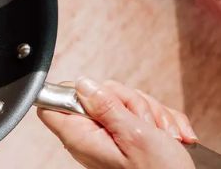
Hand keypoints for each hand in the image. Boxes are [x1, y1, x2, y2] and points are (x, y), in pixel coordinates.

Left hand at [38, 77, 196, 168]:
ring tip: (161, 134)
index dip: (69, 91)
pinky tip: (170, 136)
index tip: (98, 94)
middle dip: (129, 101)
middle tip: (145, 122)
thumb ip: (107, 106)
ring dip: (150, 113)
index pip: (51, 104)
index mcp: (81, 137)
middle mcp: (90, 137)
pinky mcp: (126, 137)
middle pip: (95, 95)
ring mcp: (108, 137)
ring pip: (122, 102)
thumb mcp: (135, 134)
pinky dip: (158, 122)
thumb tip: (82, 84)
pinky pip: (138, 113)